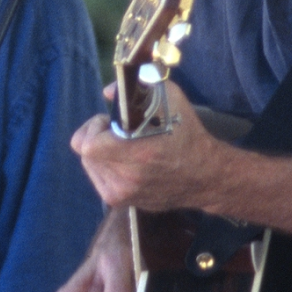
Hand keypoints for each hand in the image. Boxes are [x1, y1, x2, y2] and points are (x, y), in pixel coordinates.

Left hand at [70, 81, 223, 211]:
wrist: (205, 175)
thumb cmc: (186, 134)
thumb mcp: (170, 99)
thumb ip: (137, 88)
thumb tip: (107, 93)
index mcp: (136, 153)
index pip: (86, 146)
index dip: (93, 128)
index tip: (110, 121)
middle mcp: (126, 178)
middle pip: (86, 155)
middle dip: (96, 138)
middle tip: (115, 132)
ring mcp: (123, 194)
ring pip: (91, 167)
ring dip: (100, 153)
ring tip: (122, 146)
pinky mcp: (123, 203)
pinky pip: (100, 180)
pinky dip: (106, 167)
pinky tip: (125, 161)